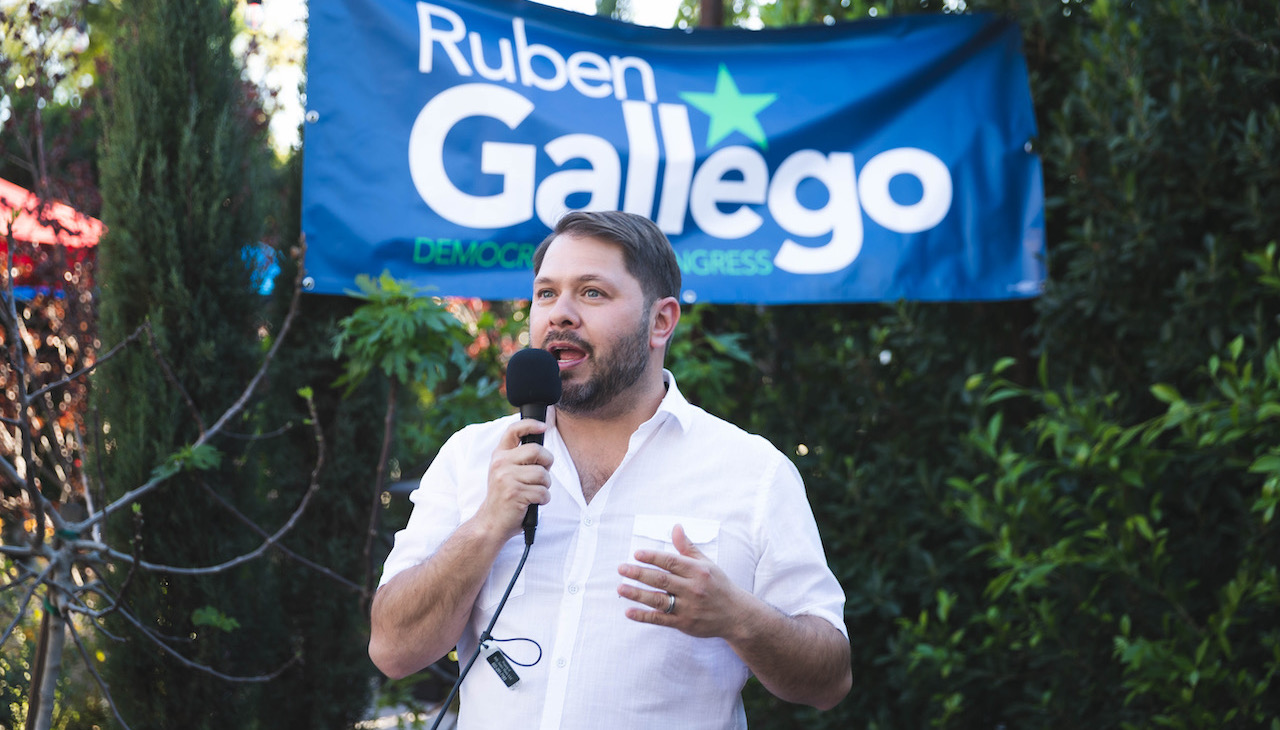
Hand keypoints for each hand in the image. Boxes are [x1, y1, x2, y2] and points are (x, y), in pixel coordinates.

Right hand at [478, 418, 552, 539]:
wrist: (490, 523)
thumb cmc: (504, 498)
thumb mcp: (504, 473)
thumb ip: (518, 459)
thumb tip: (543, 451)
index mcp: (499, 456)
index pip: (513, 430)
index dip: (530, 425)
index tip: (544, 426)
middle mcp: (500, 464)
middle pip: (537, 451)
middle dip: (547, 462)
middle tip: (542, 475)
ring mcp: (506, 478)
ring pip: (543, 474)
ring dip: (545, 486)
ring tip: (534, 492)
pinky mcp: (514, 493)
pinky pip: (542, 492)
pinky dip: (543, 500)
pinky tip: (532, 503)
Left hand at [616, 524, 747, 638]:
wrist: (736, 615)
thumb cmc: (718, 585)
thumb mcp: (706, 564)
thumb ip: (687, 548)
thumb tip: (676, 527)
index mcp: (698, 571)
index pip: (671, 562)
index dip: (653, 557)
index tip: (636, 554)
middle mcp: (692, 588)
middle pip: (661, 580)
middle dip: (639, 573)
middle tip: (622, 568)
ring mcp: (688, 607)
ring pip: (658, 600)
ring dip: (637, 594)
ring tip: (621, 588)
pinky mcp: (684, 623)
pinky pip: (661, 619)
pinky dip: (644, 616)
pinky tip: (629, 611)